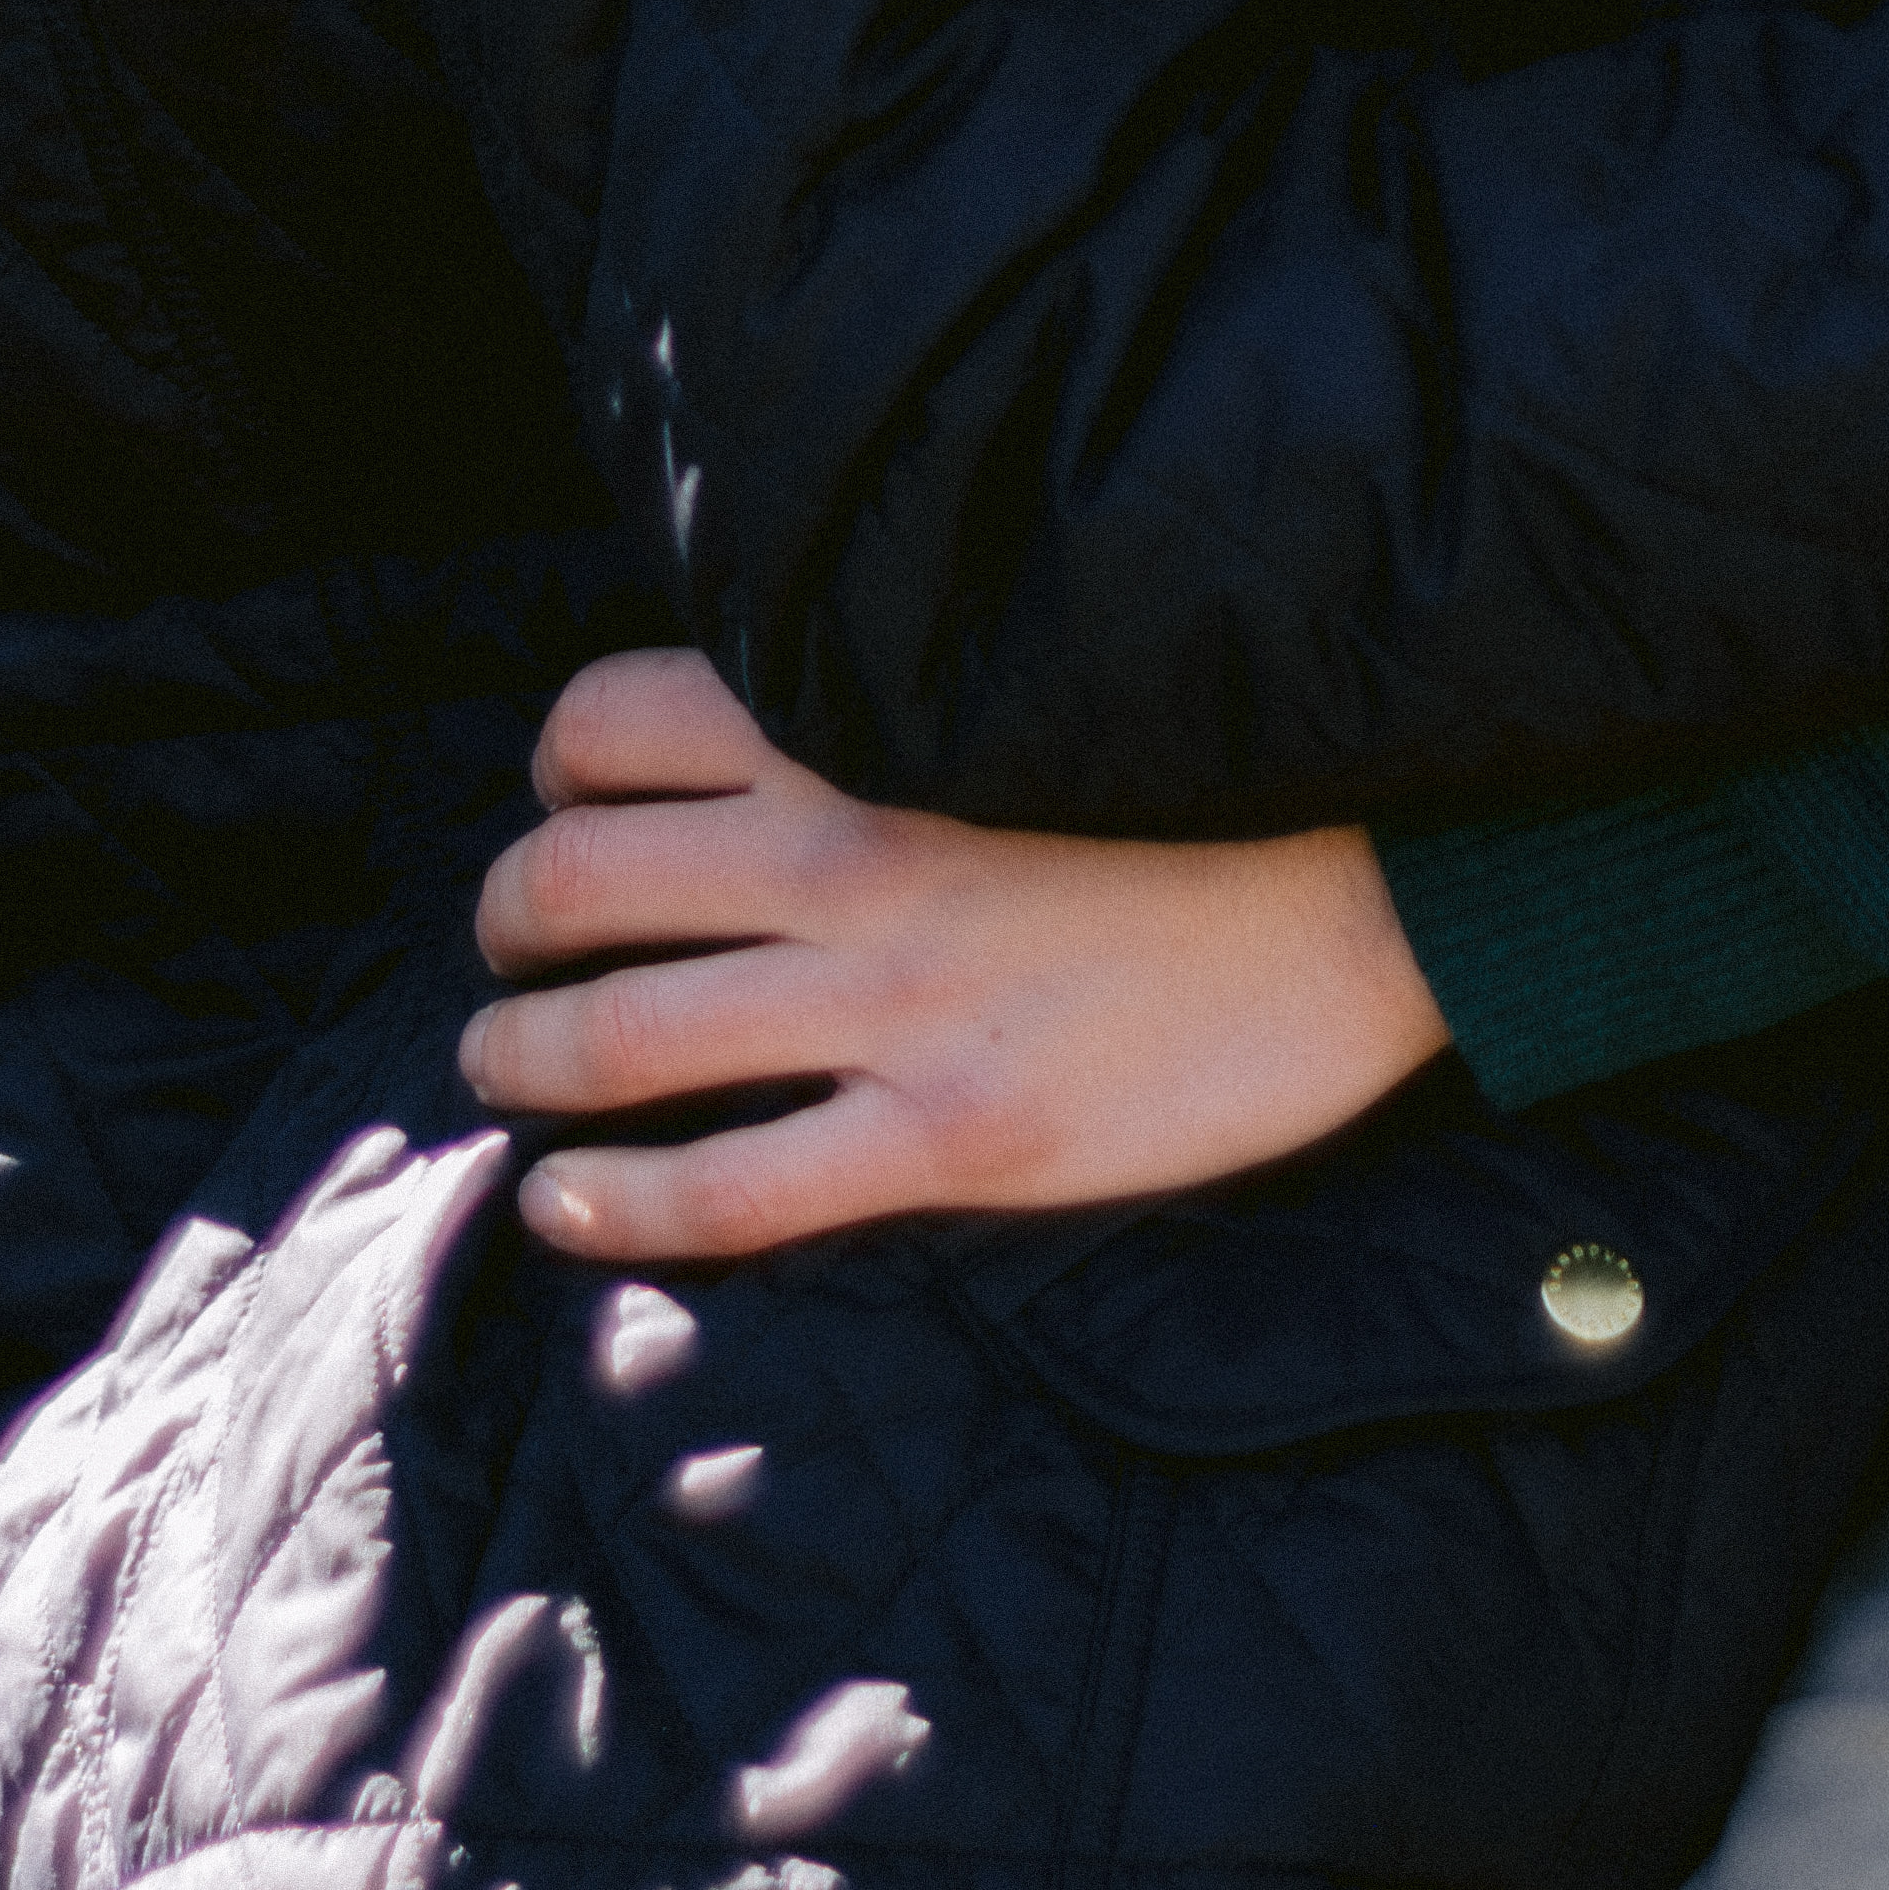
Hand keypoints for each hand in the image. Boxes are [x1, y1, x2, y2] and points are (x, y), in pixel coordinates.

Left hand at [463, 651, 1448, 1271]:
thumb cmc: (1217, 773)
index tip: (564, 804)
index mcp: (866, 718)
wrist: (1382, 877)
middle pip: (575, 882)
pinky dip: (611, 1202)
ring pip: (617, 1038)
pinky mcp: (950, 1131)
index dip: (556, 770)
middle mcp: (850, 849)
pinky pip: (725, 1185)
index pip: (614, 719)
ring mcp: (894, 999)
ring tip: (507, 1074)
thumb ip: (892, 699)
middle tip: (508, 957)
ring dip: (524, 1061)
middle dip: (507, 926)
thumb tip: (780, 715)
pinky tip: (565, 1204)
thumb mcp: (1031, 684)